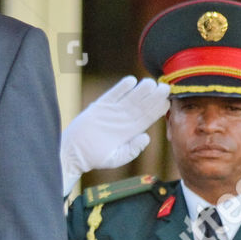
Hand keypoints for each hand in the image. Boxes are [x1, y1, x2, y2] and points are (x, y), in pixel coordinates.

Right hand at [60, 76, 170, 192]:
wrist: (72, 153)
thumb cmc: (94, 158)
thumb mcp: (116, 158)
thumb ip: (132, 150)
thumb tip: (146, 137)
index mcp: (131, 131)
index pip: (148, 117)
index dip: (158, 109)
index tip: (167, 101)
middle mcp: (124, 119)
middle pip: (142, 105)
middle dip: (154, 96)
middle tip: (164, 87)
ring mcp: (112, 111)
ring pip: (130, 97)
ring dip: (140, 90)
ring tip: (150, 83)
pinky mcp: (99, 106)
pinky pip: (112, 94)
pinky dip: (121, 88)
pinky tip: (131, 81)